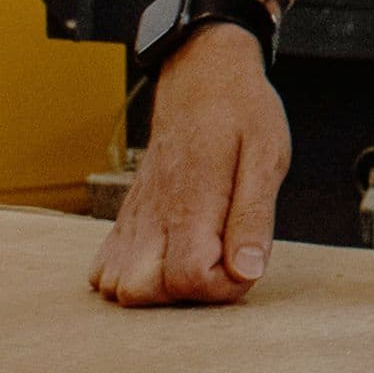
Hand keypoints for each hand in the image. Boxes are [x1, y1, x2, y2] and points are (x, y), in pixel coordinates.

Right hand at [90, 24, 291, 305]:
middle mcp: (151, 215)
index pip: (190, 278)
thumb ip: (254, 217)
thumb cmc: (240, 112)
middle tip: (221, 260)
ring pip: (118, 287)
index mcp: (191, 201)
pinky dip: (133, 275)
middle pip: (142, 294)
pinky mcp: (125, 217)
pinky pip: (106, 269)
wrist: (200, 77)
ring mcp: (132, 218)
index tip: (245, 261)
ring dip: (157, 289)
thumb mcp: (267, 157)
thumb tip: (247, 272)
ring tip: (196, 258)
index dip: (224, 285)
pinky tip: (169, 255)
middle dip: (186, 295)